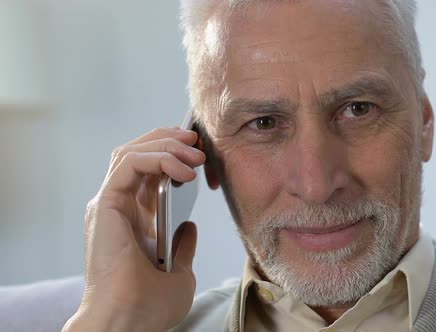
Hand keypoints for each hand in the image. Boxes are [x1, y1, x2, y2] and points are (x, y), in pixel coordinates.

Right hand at [63, 127, 205, 331]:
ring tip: (194, 153)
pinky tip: (181, 170)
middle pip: (137, 153)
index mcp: (133, 220)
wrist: (130, 320)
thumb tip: (189, 226)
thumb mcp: (179, 273)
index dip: (173, 155)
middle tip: (197, 143)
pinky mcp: (106, 203)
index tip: (200, 154)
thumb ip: (182, 246)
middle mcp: (118, 207)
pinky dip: (157, 158)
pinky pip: (128, 164)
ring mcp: (110, 203)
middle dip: (170, 141)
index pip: (148, 172)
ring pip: (131, 151)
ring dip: (165, 145)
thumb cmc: (148, 306)